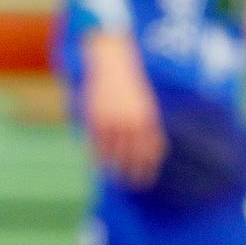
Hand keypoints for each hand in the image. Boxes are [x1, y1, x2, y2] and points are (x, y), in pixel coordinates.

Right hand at [82, 33, 166, 187]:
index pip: (150, 154)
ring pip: (112, 156)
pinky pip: (96, 146)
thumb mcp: (144, 104)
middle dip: (130, 175)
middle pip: (131, 160)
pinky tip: (98, 163)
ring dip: (112, 169)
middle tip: (127, 184)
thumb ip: (145, 128)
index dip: (147, 171)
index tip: (144, 181)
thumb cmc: (130, 84)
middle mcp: (131, 123)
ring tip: (112, 176)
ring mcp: (112, 122)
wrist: (112, 60)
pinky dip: (97, 157)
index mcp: (147, 120)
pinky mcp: (95, 119)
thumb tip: (148, 156)